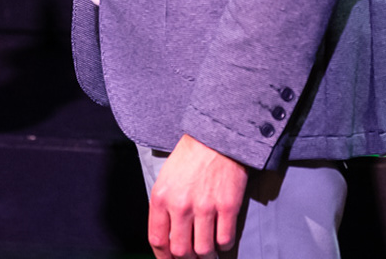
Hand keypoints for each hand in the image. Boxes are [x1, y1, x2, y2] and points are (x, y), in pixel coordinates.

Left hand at [148, 135, 249, 258]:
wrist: (217, 137)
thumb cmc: (190, 157)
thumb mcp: (166, 179)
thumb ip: (164, 207)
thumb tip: (169, 237)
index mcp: (161, 198)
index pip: (157, 240)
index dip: (164, 258)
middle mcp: (181, 205)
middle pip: (180, 252)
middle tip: (193, 258)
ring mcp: (205, 207)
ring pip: (203, 250)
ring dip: (206, 256)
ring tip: (208, 253)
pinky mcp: (227, 206)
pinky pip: (225, 240)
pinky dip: (224, 246)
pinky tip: (222, 240)